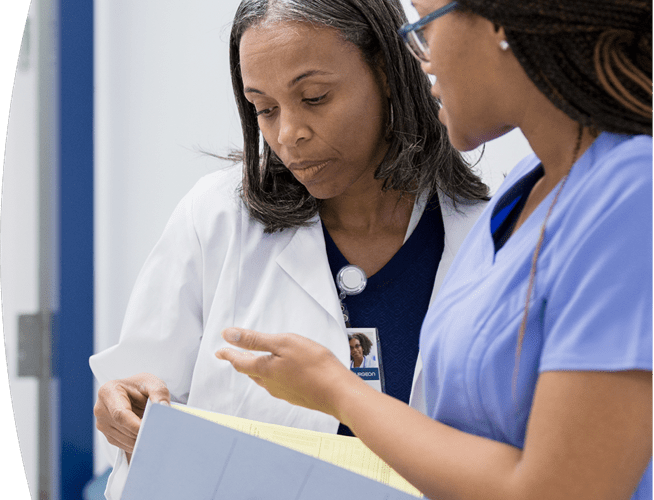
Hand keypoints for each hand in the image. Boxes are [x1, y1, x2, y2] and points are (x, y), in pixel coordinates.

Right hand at [94, 373, 170, 453]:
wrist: (136, 392)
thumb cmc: (143, 386)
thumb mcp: (153, 384)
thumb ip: (160, 393)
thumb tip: (163, 407)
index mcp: (108, 392)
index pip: (121, 414)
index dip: (136, 425)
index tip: (153, 430)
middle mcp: (101, 409)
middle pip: (122, 428)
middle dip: (142, 433)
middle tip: (160, 435)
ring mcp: (102, 423)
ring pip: (124, 440)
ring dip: (141, 440)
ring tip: (157, 434)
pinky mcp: (107, 434)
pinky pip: (123, 445)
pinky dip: (137, 443)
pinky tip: (148, 437)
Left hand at [215, 327, 358, 419]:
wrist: (338, 392)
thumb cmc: (314, 365)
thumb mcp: (283, 343)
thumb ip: (255, 340)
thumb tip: (228, 335)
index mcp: (264, 369)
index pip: (239, 362)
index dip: (228, 354)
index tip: (219, 351)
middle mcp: (271, 384)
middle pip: (250, 372)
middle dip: (241, 362)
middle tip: (234, 356)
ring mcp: (284, 392)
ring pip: (263, 380)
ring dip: (256, 370)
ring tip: (256, 362)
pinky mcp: (296, 396)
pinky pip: (278, 385)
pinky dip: (273, 376)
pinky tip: (282, 373)